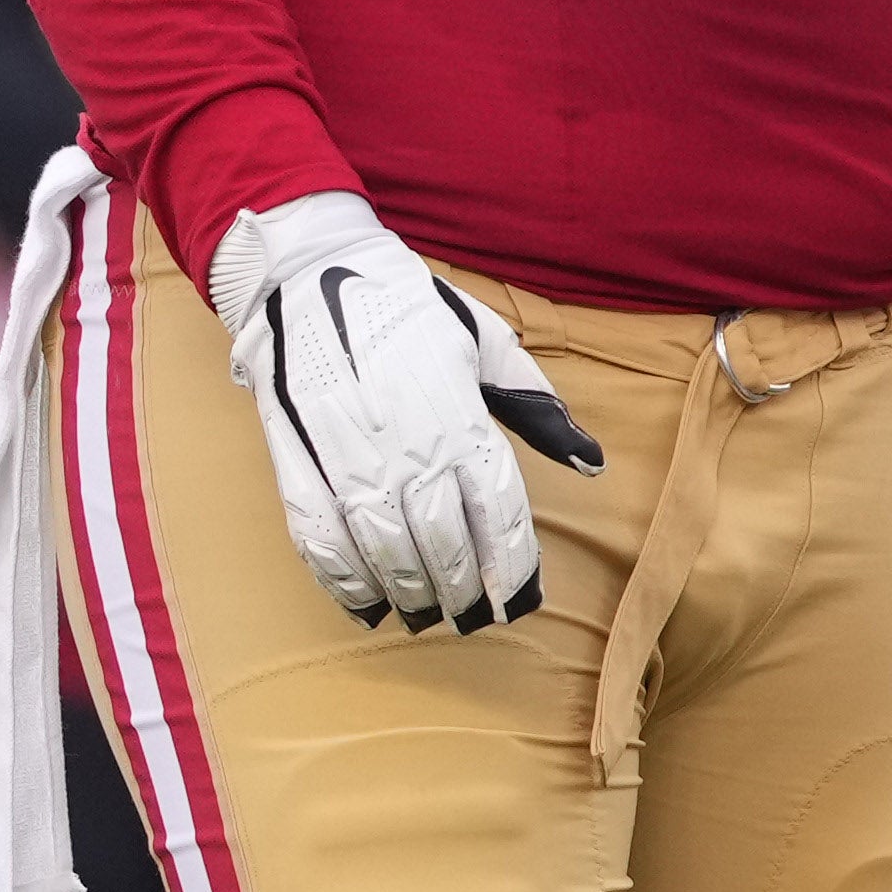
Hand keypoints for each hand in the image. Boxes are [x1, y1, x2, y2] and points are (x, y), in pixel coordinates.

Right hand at [206, 191, 604, 631]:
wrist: (311, 274)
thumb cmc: (409, 310)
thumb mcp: (488, 343)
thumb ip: (538, 409)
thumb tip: (592, 461)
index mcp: (462, 420)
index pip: (499, 516)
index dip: (512, 568)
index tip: (519, 601)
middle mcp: (409, 450)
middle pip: (445, 548)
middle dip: (465, 594)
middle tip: (474, 617)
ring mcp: (349, 463)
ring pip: (386, 556)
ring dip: (412, 597)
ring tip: (429, 616)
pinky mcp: (298, 467)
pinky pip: (322, 545)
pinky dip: (346, 585)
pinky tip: (368, 607)